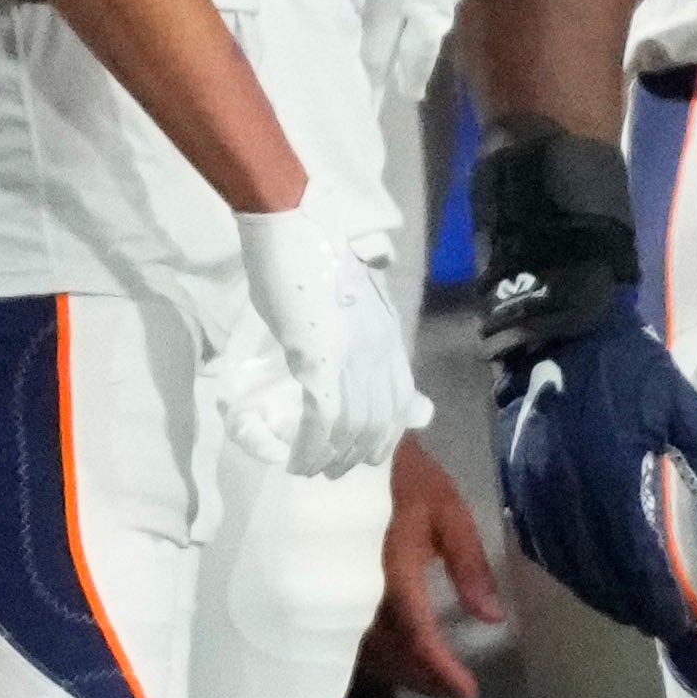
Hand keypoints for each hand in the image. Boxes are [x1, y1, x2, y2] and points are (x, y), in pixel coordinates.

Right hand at [235, 208, 421, 478]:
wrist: (295, 227)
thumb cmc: (313, 251)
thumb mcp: (349, 294)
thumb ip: (358, 322)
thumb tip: (352, 342)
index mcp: (388, 336)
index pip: (400, 401)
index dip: (386, 435)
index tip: (366, 454)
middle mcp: (379, 352)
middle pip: (378, 422)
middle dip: (355, 455)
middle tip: (331, 470)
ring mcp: (351, 358)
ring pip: (352, 428)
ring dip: (330, 457)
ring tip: (308, 470)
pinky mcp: (319, 361)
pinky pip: (323, 420)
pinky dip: (310, 447)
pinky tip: (296, 462)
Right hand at [359, 431, 504, 697]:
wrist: (342, 445)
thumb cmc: (402, 474)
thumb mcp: (447, 509)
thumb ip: (469, 564)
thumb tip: (492, 618)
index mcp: (392, 568)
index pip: (418, 634)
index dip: (441, 669)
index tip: (468, 693)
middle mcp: (357, 588)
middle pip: (390, 653)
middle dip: (424, 679)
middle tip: (457, 692)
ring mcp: (336, 590)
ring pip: (366, 649)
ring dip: (400, 671)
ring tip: (432, 679)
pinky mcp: (327, 587)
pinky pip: (348, 634)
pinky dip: (377, 653)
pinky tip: (398, 655)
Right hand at [490, 314, 696, 644]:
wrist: (561, 330)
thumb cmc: (631, 368)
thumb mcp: (683, 413)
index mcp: (614, 474)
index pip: (636, 559)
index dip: (656, 598)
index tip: (676, 622)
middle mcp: (569, 491)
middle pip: (597, 571)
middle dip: (627, 603)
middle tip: (654, 623)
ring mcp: (534, 489)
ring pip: (563, 563)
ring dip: (594, 591)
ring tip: (623, 607)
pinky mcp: (514, 481)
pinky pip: (535, 541)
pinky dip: (561, 567)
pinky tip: (582, 575)